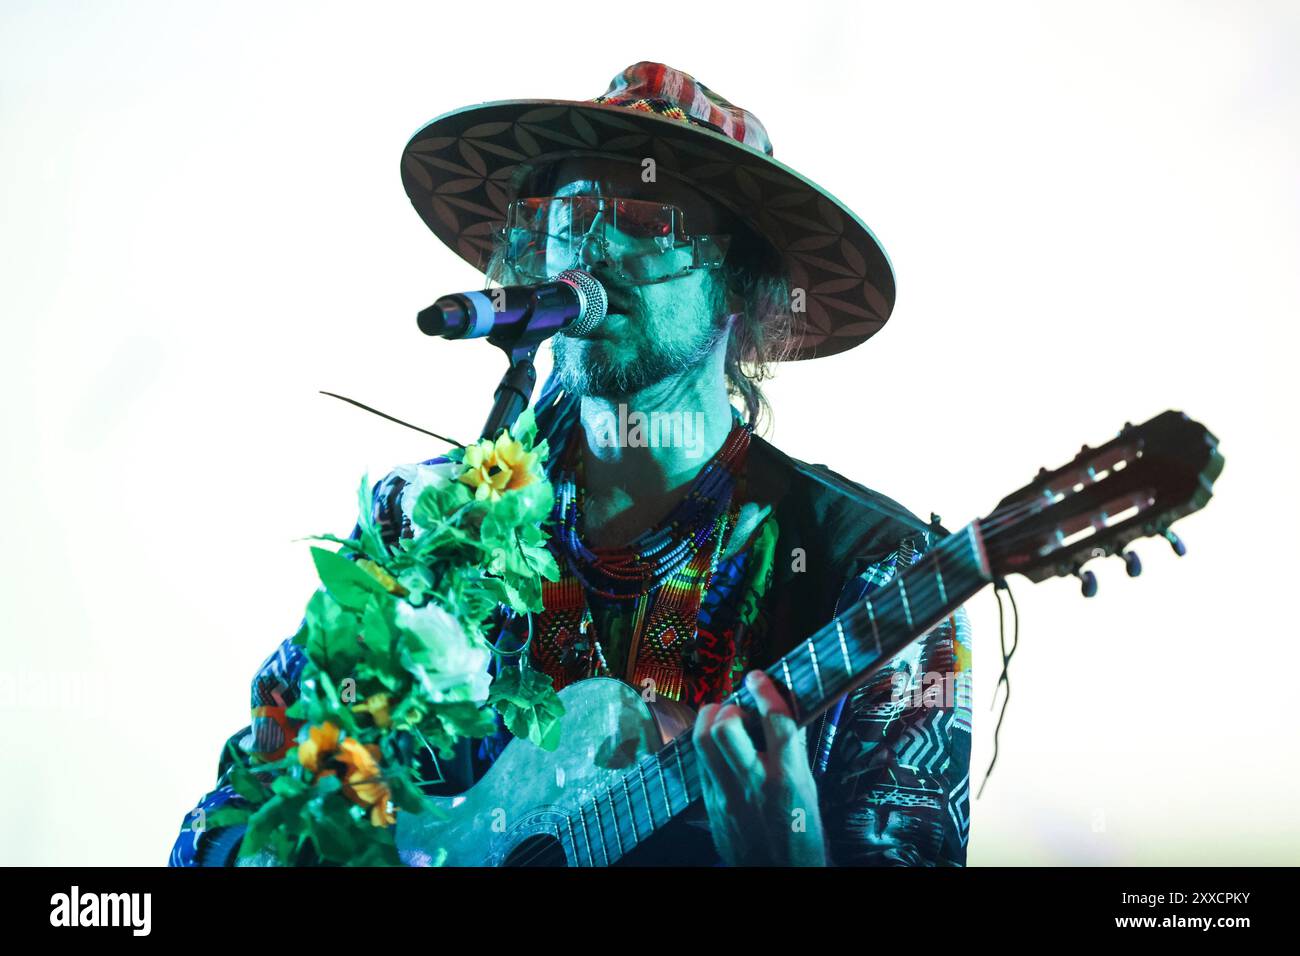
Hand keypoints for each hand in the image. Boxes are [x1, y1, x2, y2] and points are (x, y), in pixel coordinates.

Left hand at [692, 669, 826, 865]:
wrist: (778, 874)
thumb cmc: (802, 833)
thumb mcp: (808, 789)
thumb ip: (793, 752)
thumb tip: (784, 713)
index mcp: (789, 778)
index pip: (777, 723)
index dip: (765, 691)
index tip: (757, 677)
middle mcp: (755, 783)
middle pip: (726, 727)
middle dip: (728, 706)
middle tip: (738, 707)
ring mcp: (728, 795)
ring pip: (703, 741)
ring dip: (709, 719)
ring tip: (722, 717)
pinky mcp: (711, 804)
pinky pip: (700, 763)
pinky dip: (706, 745)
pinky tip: (718, 745)